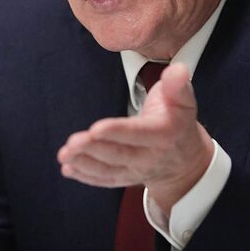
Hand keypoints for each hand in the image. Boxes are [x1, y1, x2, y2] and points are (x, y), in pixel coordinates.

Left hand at [57, 63, 213, 214]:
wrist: (184, 159)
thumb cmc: (177, 120)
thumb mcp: (184, 99)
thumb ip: (177, 84)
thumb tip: (178, 71)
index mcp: (163, 134)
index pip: (138, 134)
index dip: (117, 131)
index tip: (96, 129)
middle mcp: (149, 157)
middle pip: (118, 154)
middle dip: (93, 149)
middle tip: (73, 142)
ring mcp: (136, 171)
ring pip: (108, 170)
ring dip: (84, 163)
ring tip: (65, 155)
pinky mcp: (124, 178)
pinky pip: (104, 180)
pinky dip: (85, 176)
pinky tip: (68, 169)